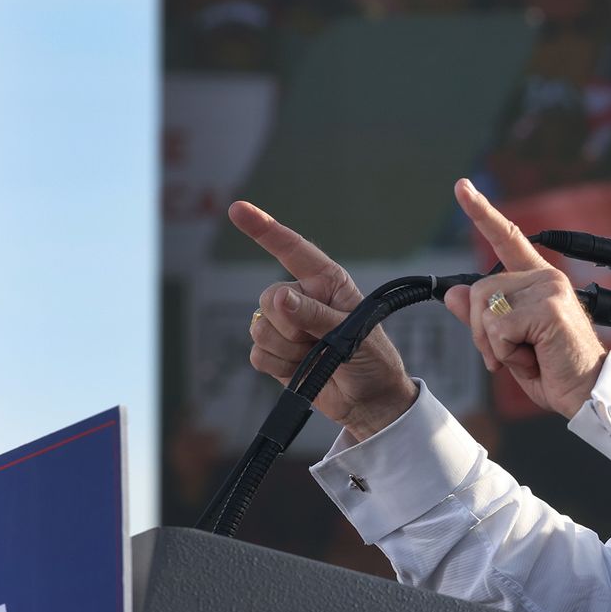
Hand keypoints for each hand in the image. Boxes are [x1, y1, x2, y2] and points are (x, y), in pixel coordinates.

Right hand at [232, 202, 417, 441]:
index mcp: (327, 283)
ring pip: (260, 328)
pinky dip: (280, 366)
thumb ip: (316, 315)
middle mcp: (303, 299)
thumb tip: (280, 298)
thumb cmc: (372, 359)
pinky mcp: (275, 353)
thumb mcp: (354, 334)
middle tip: (320, 341)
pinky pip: (257, 354)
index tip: (238, 209)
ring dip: (288, 348)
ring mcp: (287, 326)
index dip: (265, 229)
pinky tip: (303, 371)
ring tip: (317, 358)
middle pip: (269, 297)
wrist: (369, 401)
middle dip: (290, 323)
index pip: (292, 250)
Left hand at [444, 178, 608, 417]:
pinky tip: (532, 357)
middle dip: (481, 331)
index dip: (482, 212)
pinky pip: (498, 327)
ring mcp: (549, 288)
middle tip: (507, 355)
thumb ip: (482, 317)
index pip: (507, 238)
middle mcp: (545, 277)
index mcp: (538, 281)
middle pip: (479, 290)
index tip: (462, 187)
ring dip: (493, 344)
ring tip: (525, 355)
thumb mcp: (508, 343)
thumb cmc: (554, 370)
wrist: (588, 392)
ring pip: (485, 309)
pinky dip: (505, 352)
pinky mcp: (548, 306)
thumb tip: (453, 294)